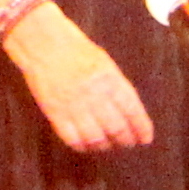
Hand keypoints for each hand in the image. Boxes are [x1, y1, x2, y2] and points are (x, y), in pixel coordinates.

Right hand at [1, 6, 152, 152]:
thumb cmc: (75, 49)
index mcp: (110, 79)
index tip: (145, 138)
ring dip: (104, 145)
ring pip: (96, 138)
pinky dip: (82, 146)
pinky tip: (86, 145)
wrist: (43, 43)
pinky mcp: (55, 113)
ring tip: (107, 145)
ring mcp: (74, 105)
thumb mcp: (104, 62)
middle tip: (126, 143)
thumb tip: (129, 112)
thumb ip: (116, 86)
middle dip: (125, 140)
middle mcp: (95, 94)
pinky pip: (72, 139)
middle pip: (116, 128)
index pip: (132, 110)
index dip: (141, 128)